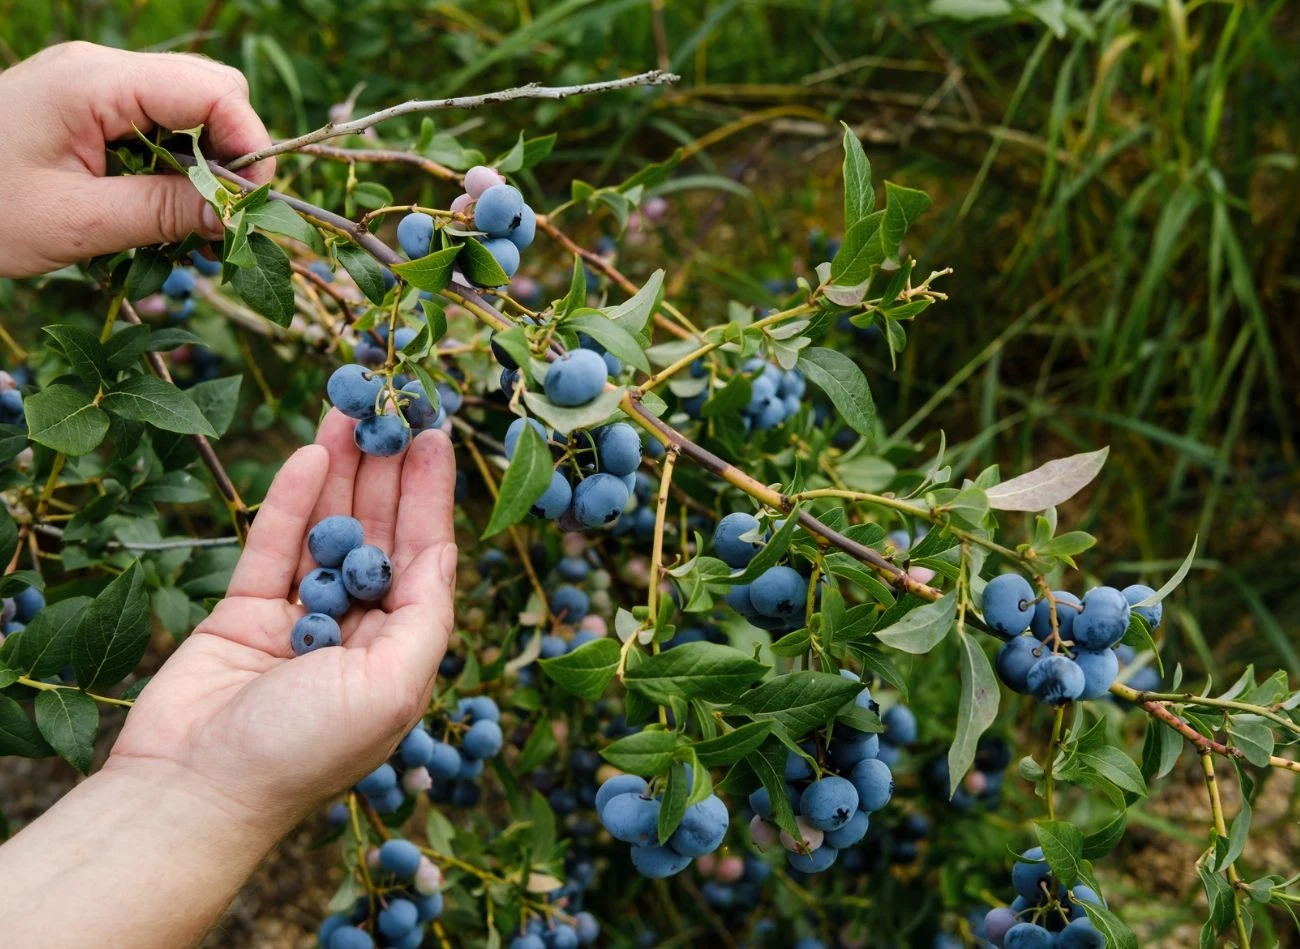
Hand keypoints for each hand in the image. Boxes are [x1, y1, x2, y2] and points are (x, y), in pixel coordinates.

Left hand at [0, 41, 274, 277]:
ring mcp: (94, 84)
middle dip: (234, 153)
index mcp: (96, 83)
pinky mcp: (89, 106)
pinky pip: (158, 123)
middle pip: (211, 92)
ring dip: (207, 166)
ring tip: (194, 225)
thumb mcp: (79, 223)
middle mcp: (101, 68)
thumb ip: (163, 212)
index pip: (212, 92)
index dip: (249, 145)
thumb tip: (237, 214)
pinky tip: (165, 209)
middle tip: (224, 217)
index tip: (250, 206)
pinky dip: (176, 165)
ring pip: (191, 109)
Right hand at [106, 411, 456, 832]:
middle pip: (380, 534)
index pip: (425, 557)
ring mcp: (299, 619)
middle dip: (388, 471)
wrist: (195, 792)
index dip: (431, 495)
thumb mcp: (393, 686)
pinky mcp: (244, 612)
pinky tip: (312, 453)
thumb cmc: (306, 750)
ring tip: (349, 410)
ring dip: (342, 471)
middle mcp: (356, 631)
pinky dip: (292, 501)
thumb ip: (424, 615)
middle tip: (393, 406)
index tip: (435, 435)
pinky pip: (274, 543)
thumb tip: (445, 552)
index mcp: (400, 652)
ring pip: (327, 529)